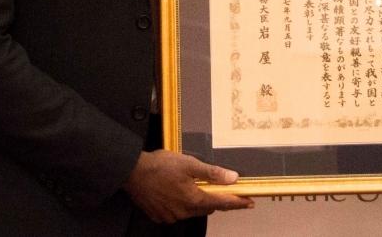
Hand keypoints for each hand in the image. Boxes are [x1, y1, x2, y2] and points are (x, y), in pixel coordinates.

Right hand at [124, 150, 253, 223]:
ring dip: (198, 201)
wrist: (131, 172)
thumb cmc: (159, 166)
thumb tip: (233, 178)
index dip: (237, 203)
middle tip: (222, 188)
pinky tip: (177, 192)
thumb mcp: (190, 164)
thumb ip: (213, 173)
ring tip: (194, 186)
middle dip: (216, 199)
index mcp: (193, 200)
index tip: (249, 202)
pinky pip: (177, 212)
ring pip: (192, 211)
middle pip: (207, 208)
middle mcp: (183, 212)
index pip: (222, 203)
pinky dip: (181, 204)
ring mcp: (171, 216)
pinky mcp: (160, 216)